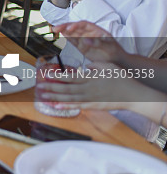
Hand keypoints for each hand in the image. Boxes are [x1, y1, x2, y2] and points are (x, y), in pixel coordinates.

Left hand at [36, 62, 165, 111]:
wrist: (134, 94)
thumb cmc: (122, 79)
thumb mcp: (109, 66)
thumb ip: (95, 66)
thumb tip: (85, 67)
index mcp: (90, 77)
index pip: (70, 77)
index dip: (57, 76)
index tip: (47, 75)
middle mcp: (88, 88)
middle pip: (67, 88)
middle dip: (52, 87)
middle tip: (39, 86)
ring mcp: (91, 98)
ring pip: (70, 97)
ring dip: (56, 97)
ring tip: (43, 96)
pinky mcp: (95, 106)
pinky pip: (79, 106)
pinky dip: (68, 106)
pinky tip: (58, 106)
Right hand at [52, 21, 126, 64]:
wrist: (117, 61)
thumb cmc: (115, 52)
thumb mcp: (109, 47)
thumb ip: (98, 43)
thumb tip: (85, 40)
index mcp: (97, 30)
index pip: (84, 25)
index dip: (76, 25)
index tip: (69, 28)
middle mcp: (89, 33)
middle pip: (76, 27)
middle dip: (66, 26)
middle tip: (56, 27)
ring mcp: (85, 40)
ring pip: (72, 33)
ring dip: (63, 31)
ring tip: (54, 30)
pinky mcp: (82, 47)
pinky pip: (73, 41)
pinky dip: (67, 38)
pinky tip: (60, 34)